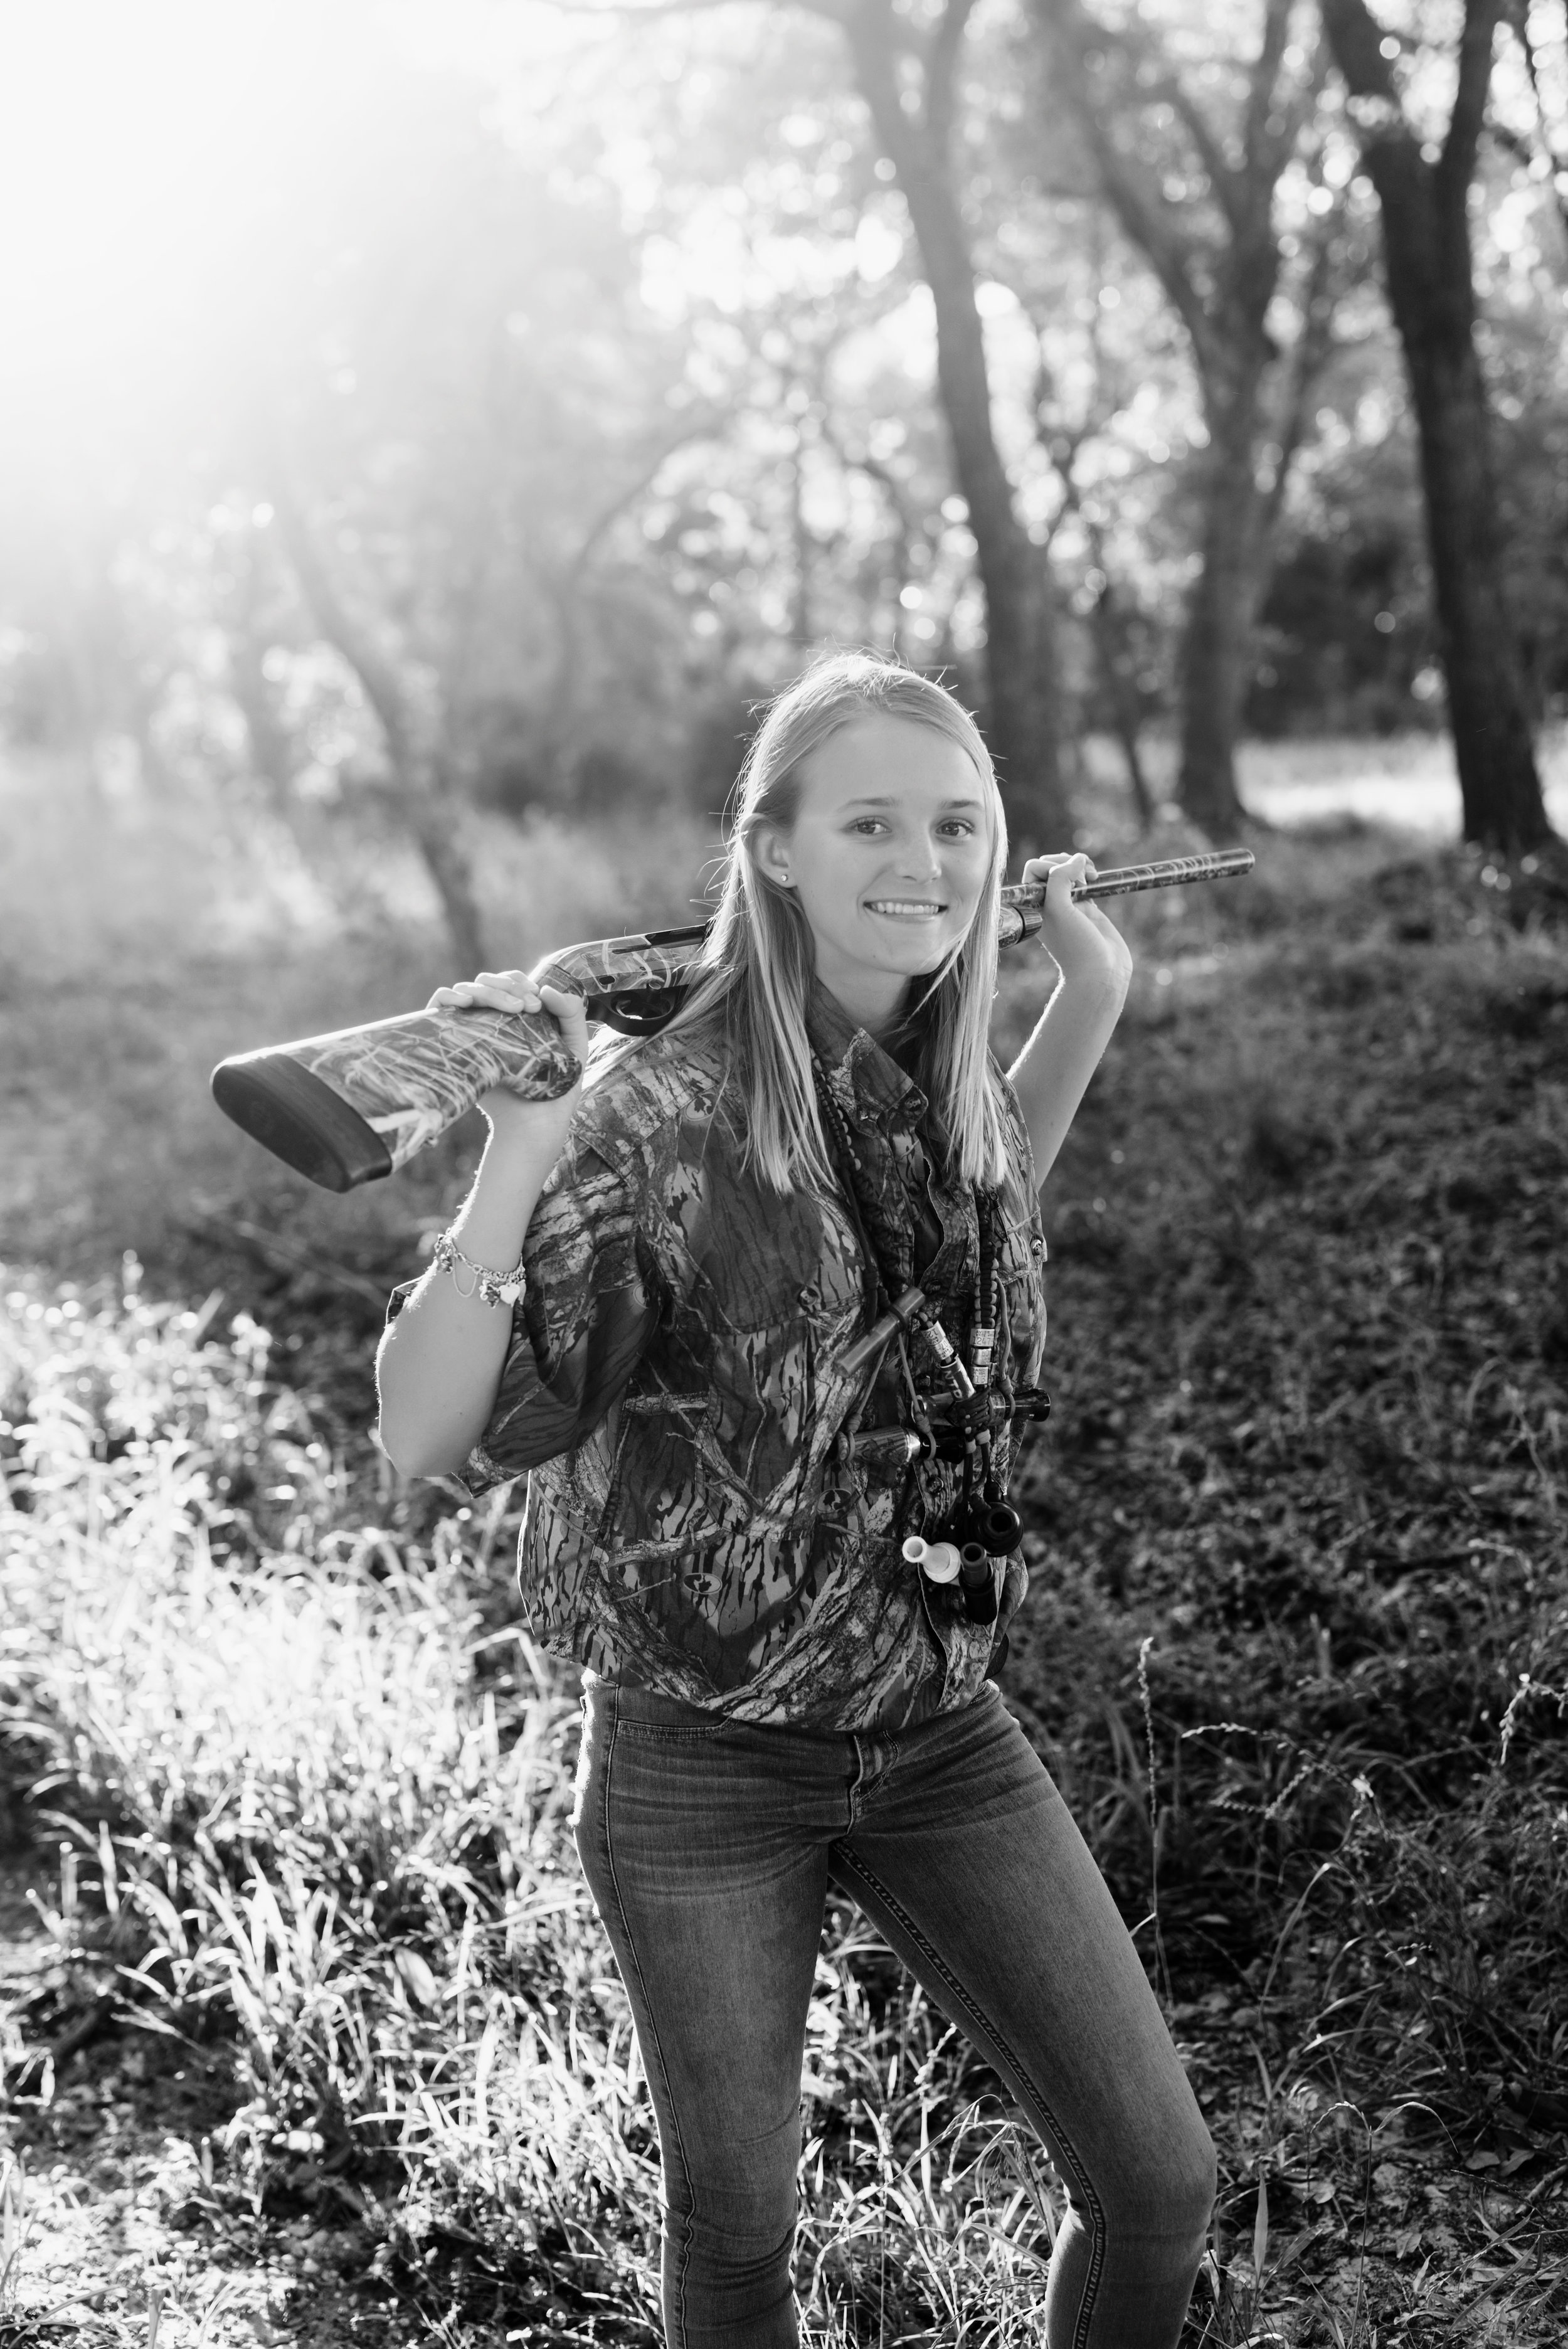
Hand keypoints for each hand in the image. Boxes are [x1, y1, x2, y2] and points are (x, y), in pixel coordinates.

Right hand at [427, 969, 592, 1157]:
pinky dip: (447, 996)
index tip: (536, 999)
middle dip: (506, 986)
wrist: (534, 1127)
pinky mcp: (452, 1044)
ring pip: (465, 992)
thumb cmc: (555, 1091)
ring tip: (510, 1009)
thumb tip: (546, 987)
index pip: (508, 983)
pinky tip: (464, 1002)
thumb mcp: (574, 1048)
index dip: (519, 982)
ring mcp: (470, 1030)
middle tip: (526, 1007)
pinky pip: (439, 1009)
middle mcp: (490, 1021)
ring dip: (485, 990)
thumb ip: (570, 1014)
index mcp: (517, 1017)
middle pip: (486, 982)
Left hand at [1019, 854, 1133, 993]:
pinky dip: (1088, 873)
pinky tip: (1096, 880)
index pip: (1034, 869)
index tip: (1068, 884)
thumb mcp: (1059, 909)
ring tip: (1091, 877)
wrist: (1100, 971)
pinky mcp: (1085, 905)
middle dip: (1067, 863)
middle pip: (1050, 865)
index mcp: (1033, 905)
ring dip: (1079, 865)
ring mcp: (1067, 903)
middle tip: (1082, 880)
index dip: (1051, 866)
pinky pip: (1083, 879)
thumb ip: (1060, 878)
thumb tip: (1078, 859)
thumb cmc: (1075, 944)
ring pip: (1067, 869)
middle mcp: (1047, 903)